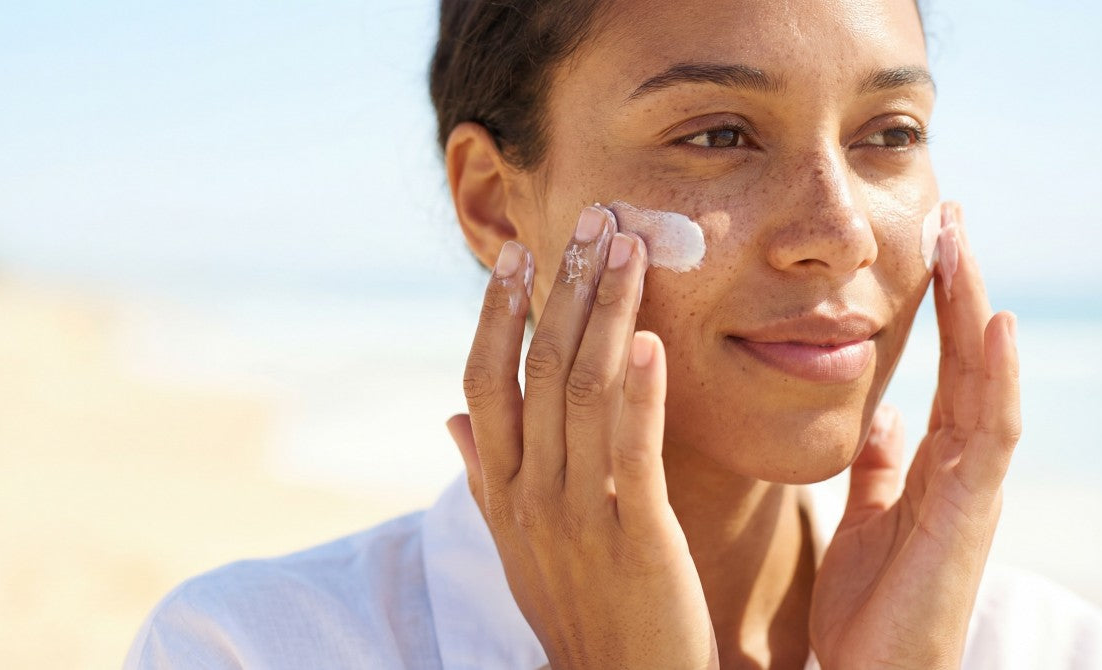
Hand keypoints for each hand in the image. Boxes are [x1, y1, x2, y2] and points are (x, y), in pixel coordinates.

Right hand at [447, 205, 717, 669]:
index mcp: (502, 489)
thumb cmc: (575, 610)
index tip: (519, 253)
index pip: (485, 383)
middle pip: (536, 369)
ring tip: (630, 249)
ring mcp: (577, 515)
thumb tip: (450, 422)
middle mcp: (529, 494)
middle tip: (592, 219)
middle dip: (564, 288)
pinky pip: (631, 453)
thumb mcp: (514, 545)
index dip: (497, 314)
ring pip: (581, 394)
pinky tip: (651, 341)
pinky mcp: (636, 537)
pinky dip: (639, 393)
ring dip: (605, 315)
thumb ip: (484, 478)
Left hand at [810, 203, 1020, 668]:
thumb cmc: (870, 611)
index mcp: (933, 463)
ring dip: (975, 309)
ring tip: (962, 241)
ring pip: (983, 381)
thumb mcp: (866, 523)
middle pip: (969, 359)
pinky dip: (993, 378)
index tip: (928, 241)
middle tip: (948, 212)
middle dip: (961, 286)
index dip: (941, 304)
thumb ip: (880, 471)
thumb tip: (887, 418)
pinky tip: (992, 325)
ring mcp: (970, 490)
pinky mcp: (967, 517)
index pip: (944, 366)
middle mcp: (960, 467)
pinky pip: (987, 435)